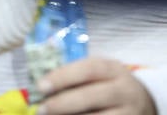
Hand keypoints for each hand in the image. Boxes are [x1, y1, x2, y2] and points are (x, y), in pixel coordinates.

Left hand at [37, 57, 155, 114]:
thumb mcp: (97, 73)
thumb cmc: (106, 84)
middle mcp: (124, 91)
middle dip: (63, 103)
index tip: (41, 86)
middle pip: (91, 96)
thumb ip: (73, 74)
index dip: (62, 77)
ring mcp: (129, 113)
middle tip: (42, 109)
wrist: (141, 102)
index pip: (87, 70)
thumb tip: (39, 85)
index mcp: (112, 70)